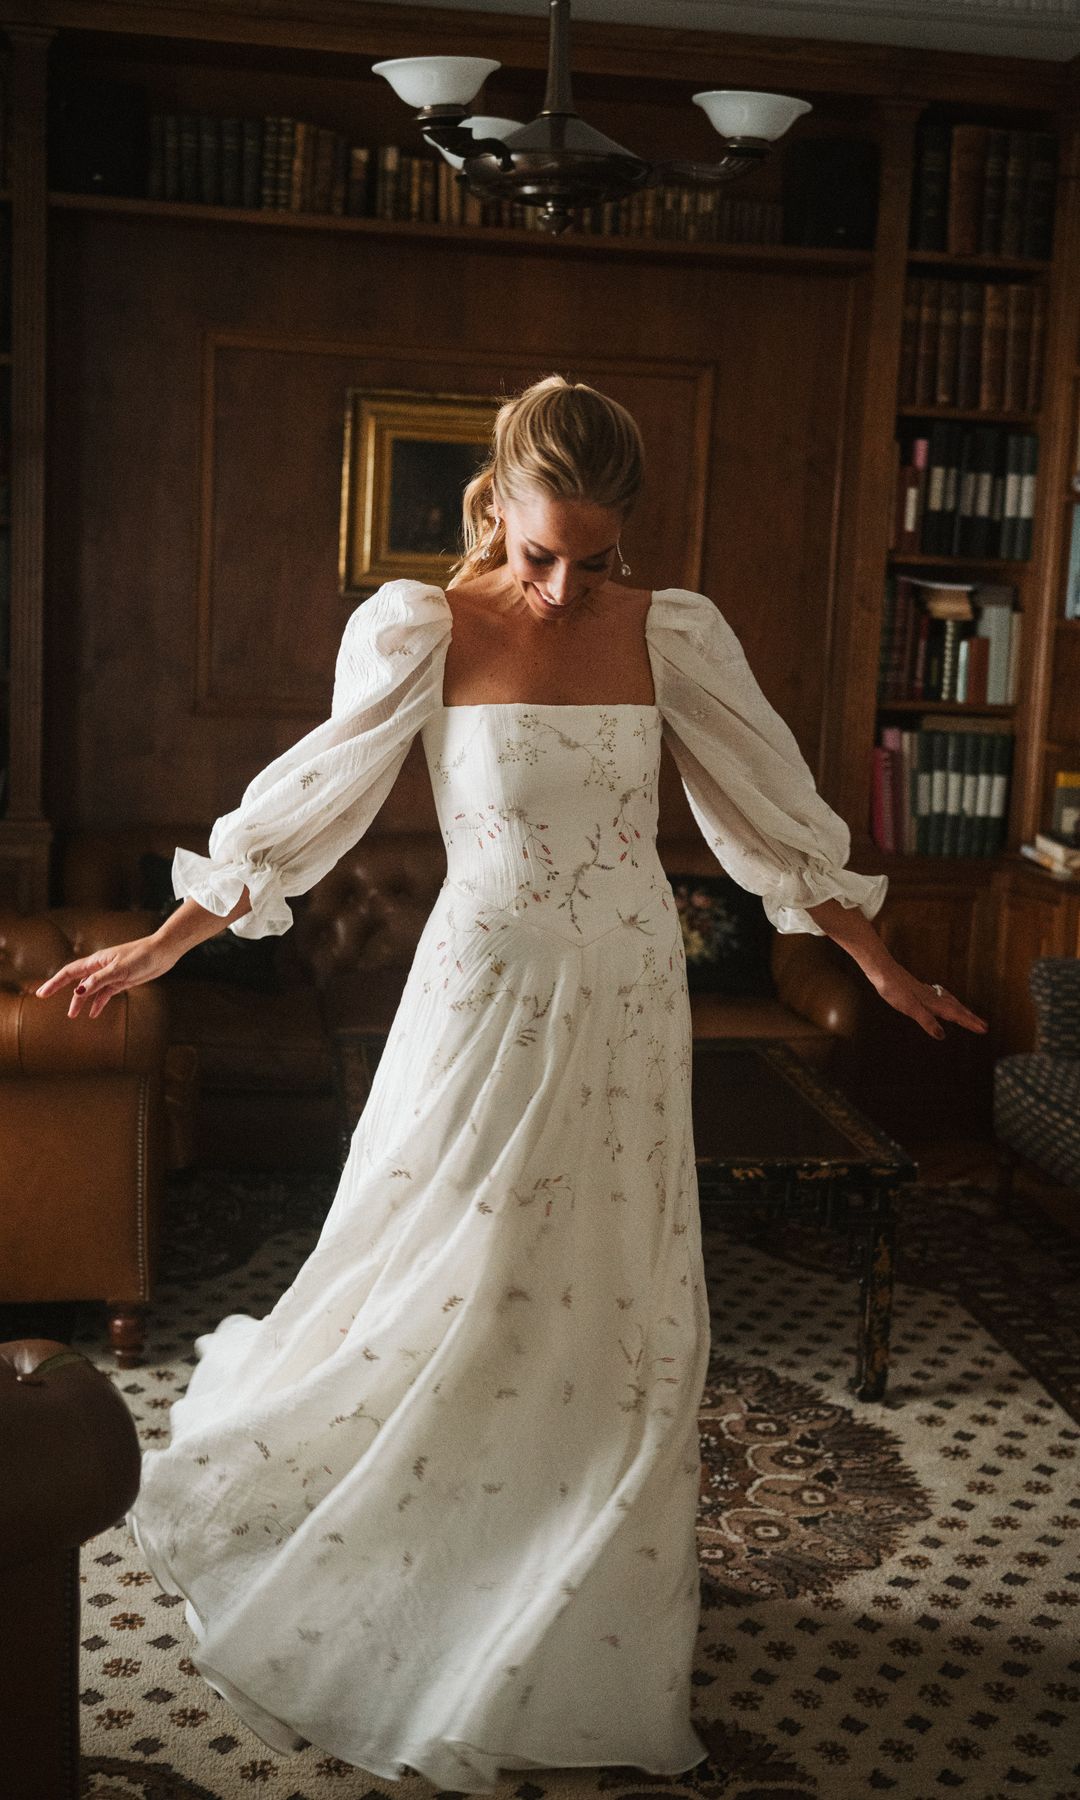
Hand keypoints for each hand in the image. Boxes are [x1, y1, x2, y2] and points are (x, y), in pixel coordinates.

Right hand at [34, 935, 176, 1020]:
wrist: (162, 953)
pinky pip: (105, 993)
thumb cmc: (142, 956)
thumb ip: (98, 981)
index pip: (69, 972)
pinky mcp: (121, 981)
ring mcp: (110, 975)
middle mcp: (100, 967)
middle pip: (76, 980)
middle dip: (60, 989)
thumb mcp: (119, 970)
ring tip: (73, 1016)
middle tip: (44, 997)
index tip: (42, 993)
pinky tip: (94, 1014)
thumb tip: (78, 991)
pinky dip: (99, 1003)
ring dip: (81, 1001)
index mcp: (96, 961)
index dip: (54, 982)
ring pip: (90, 989)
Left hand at [870, 960, 987, 1040]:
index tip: (984, 1029)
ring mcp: (928, 993)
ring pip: (950, 1002)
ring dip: (961, 1010)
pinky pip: (941, 998)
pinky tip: (944, 1001)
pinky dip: (949, 1001)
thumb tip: (941, 1036)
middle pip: (956, 1009)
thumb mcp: (910, 1008)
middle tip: (984, 1026)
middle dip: (970, 1018)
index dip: (970, 1023)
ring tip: (970, 1015)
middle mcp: (934, 997)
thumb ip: (926, 1021)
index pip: (956, 1015)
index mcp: (934, 1003)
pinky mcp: (920, 990)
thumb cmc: (895, 990)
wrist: (884, 971)